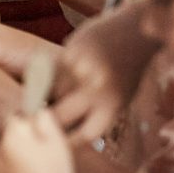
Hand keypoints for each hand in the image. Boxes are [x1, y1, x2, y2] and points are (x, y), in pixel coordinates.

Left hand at [0, 112, 77, 172]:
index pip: (12, 122)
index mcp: (11, 138)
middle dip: (15, 151)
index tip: (35, 141)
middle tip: (36, 167)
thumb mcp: (58, 145)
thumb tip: (34, 110)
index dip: (25, 130)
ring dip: (7, 171)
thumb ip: (43, 121)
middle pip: (2, 145)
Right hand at [51, 0, 159, 141]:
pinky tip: (58, 70)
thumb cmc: (128, 68)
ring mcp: (81, 71)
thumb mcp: (123, 95)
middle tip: (38, 121)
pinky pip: (51, 71)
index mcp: (113, 105)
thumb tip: (72, 130)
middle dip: (48, 121)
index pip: (84, 134)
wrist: (135, 31)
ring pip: (52, 91)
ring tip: (56, 89)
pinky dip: (50, 73)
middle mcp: (96, 90)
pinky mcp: (69, 53)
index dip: (68, 141)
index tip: (58, 141)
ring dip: (51, 93)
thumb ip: (101, 111)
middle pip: (60, 116)